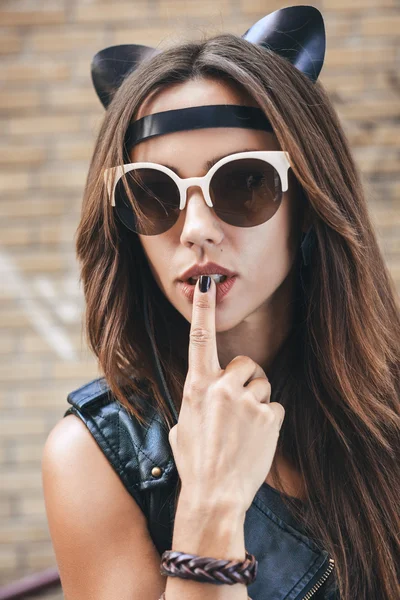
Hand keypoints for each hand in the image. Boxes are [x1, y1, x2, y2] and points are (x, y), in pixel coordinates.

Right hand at [168, 276, 284, 512]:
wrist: (214, 495)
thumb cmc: (195, 462)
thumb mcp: (183, 426)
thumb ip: (196, 401)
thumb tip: (204, 395)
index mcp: (197, 386)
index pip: (199, 339)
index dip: (202, 309)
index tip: (206, 283)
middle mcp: (222, 387)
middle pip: (246, 364)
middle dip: (246, 380)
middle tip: (239, 406)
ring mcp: (246, 401)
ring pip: (263, 385)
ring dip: (257, 403)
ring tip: (245, 430)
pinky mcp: (268, 416)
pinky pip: (275, 407)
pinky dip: (269, 421)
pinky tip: (256, 439)